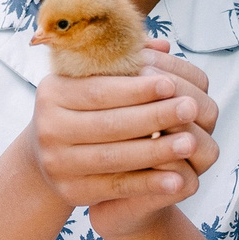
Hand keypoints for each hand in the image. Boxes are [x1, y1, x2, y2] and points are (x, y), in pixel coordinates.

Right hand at [27, 42, 220, 237]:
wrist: (49, 156)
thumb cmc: (82, 110)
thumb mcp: (91, 82)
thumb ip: (123, 64)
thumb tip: (162, 47)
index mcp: (52, 92)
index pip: (99, 91)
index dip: (136, 89)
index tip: (171, 85)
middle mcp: (48, 128)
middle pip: (109, 124)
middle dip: (154, 117)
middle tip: (189, 109)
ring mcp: (56, 163)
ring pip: (113, 157)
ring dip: (156, 152)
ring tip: (190, 144)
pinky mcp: (71, 191)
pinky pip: (115, 187)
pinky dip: (148, 184)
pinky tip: (176, 180)